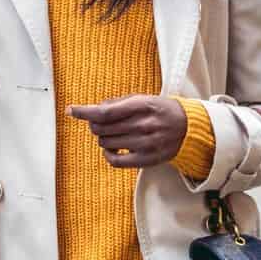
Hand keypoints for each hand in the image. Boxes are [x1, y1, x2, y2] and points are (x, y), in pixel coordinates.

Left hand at [68, 95, 186, 168]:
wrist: (189, 128)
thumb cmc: (161, 110)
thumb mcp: (143, 98)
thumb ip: (118, 103)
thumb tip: (94, 109)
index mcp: (142, 106)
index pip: (105, 112)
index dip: (85, 112)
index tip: (71, 110)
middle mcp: (143, 125)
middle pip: (102, 128)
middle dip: (95, 124)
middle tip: (101, 122)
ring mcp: (145, 144)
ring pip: (106, 143)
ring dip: (103, 137)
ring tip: (113, 133)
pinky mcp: (146, 160)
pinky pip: (115, 161)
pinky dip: (108, 154)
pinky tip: (112, 148)